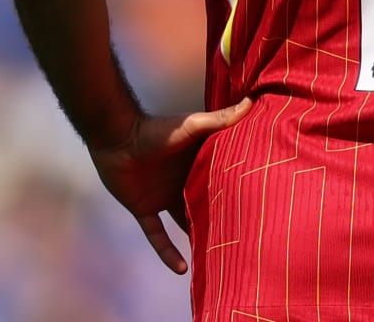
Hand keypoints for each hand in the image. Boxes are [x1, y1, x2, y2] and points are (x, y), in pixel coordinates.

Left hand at [89, 98, 253, 273]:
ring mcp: (163, 197)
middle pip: (205, 206)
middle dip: (220, 222)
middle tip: (243, 243)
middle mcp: (183, 182)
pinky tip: (182, 270)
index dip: (236, 195)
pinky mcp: (144, 209)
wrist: (116, 136)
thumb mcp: (192, 126)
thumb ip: (219, 120)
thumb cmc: (155, 129)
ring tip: (217, 261)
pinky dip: (167, 252)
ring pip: (183, 225)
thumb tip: (251, 104)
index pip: (221, 183)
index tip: (257, 210)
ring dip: (197, 241)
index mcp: (197, 164)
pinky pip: (157, 236)